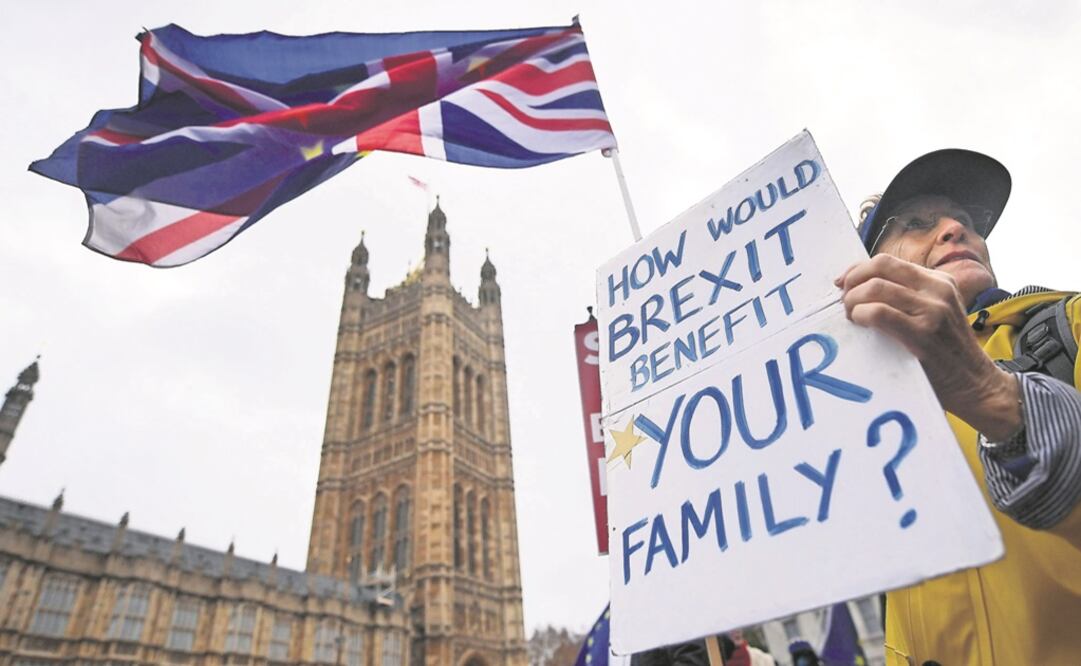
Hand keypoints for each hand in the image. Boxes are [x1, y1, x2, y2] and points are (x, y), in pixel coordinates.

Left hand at [835, 254, 1021, 439]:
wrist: (975, 383)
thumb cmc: (946, 351)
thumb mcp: (937, 312)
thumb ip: (909, 296)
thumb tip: (862, 286)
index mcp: (939, 280)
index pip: (887, 261)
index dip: (857, 270)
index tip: (843, 284)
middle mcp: (937, 289)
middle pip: (879, 267)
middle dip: (852, 281)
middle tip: (844, 301)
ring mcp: (933, 310)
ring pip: (875, 288)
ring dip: (852, 301)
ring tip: (851, 316)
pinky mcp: (923, 333)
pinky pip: (879, 312)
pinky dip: (861, 315)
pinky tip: (859, 323)